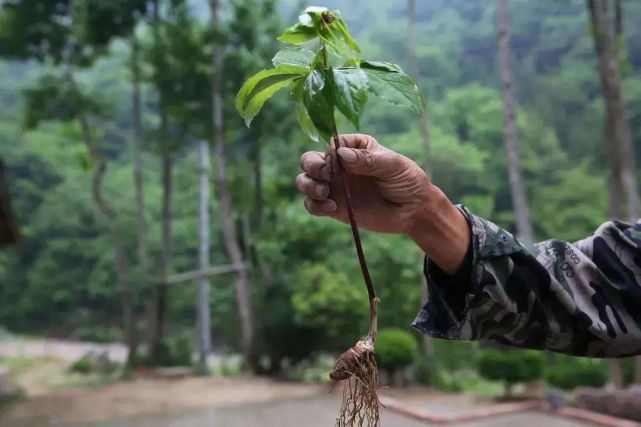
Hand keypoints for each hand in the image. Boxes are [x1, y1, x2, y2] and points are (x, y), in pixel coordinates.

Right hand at [296, 133, 433, 234]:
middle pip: (309, 160)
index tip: (338, 161)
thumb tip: (341, 154)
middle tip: (325, 175)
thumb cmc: (407, 181)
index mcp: (353, 147)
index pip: (330, 144)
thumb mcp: (392, 165)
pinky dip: (315, 206)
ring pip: (305, 181)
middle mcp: (339, 165)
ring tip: (325, 192)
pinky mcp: (334, 208)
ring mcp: (335, 187)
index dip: (329, 152)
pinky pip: (313, 205)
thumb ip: (367, 159)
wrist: (414, 211)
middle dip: (311, 166)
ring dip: (308, 185)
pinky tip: (331, 207)